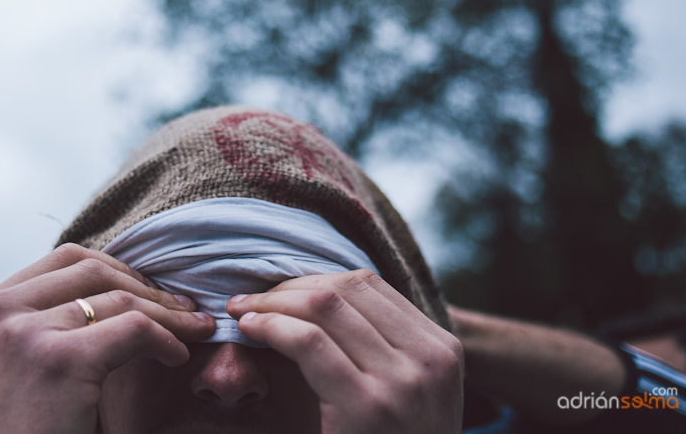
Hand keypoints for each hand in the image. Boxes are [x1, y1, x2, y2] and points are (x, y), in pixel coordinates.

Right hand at [0, 243, 214, 433]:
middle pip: (92, 269)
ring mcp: (27, 332)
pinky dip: (167, 338)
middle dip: (143, 285)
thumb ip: (36, 329)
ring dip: (167, 312)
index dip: (114, 272)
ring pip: (120, 298)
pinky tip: (177, 357)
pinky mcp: (61, 361)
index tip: (144, 294)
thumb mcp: (6, 371)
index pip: (62, 262)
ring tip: (194, 329)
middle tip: (179, 307)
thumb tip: (103, 302)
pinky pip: (135, 329)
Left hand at [227, 270, 463, 433]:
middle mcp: (431, 359)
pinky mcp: (368, 405)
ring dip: (272, 302)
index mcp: (443, 350)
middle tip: (249, 300)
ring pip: (325, 305)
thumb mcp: (405, 395)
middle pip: (346, 289)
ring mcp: (403, 381)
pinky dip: (271, 326)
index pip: (368, 286)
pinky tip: (250, 330)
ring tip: (242, 312)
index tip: (276, 293)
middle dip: (288, 287)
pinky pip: (308, 341)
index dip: (313, 280)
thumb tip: (312, 295)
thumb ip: (379, 349)